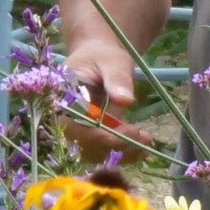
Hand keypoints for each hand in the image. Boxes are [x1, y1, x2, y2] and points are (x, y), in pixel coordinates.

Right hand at [60, 42, 159, 161]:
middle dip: (116, 146)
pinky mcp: (89, 137)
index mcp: (62, 99)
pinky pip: (103, 151)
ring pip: (95, 153)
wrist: (98, 59)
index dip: (102, 136)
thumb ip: (117, 78)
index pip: (77, 127)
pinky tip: (142, 148)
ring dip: (121, 153)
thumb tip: (125, 100)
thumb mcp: (112, 60)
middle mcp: (64, 119)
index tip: (130, 132)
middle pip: (85, 145)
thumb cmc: (102, 55)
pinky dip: (122, 153)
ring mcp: (76, 130)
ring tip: (147, 142)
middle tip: (144, 137)